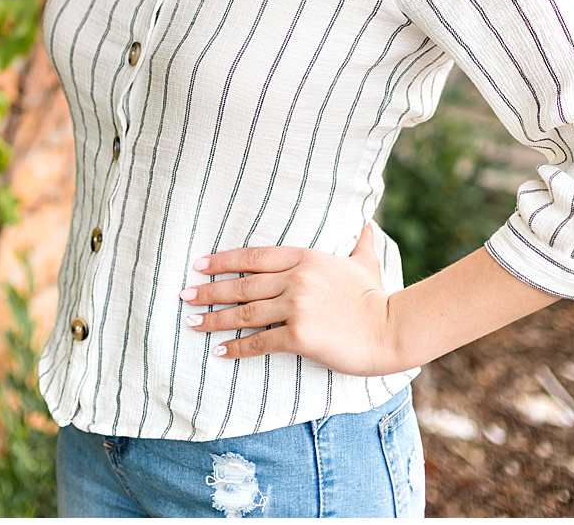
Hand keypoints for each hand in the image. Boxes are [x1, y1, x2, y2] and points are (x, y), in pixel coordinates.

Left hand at [183, 222, 400, 375]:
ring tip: (192, 322)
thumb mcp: (366, 262)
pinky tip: (220, 350)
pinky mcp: (298, 336)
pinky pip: (259, 342)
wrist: (389, 328)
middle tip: (184, 295)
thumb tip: (368, 223)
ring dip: (214, 319)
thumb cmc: (377, 296)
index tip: (200, 264)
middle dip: (209, 290)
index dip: (224, 260)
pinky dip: (237, 347)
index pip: (255, 257)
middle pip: (242, 285)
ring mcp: (296, 308)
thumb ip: (361, 242)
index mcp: (306, 258)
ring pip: (244, 313)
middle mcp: (296, 280)